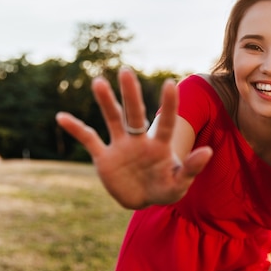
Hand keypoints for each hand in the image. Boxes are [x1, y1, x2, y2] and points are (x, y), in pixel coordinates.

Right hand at [56, 68, 211, 208]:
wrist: (143, 199)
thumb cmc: (165, 188)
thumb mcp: (180, 183)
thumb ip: (192, 168)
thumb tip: (209, 151)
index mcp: (160, 146)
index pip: (166, 122)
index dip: (169, 105)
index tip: (170, 83)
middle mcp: (140, 140)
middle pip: (135, 114)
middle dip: (131, 95)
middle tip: (126, 71)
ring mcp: (121, 147)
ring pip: (113, 120)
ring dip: (106, 102)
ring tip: (99, 81)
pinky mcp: (104, 158)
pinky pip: (89, 140)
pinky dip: (76, 129)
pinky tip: (61, 116)